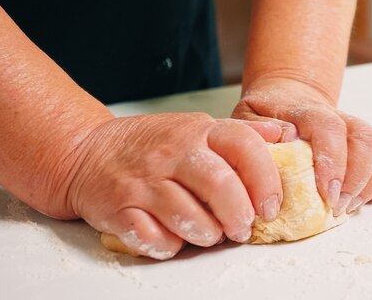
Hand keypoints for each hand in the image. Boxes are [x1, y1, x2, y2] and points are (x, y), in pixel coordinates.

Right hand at [55, 113, 284, 258]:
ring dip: (208, 234)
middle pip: (220, 186)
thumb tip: (284, 134)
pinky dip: (171, 246)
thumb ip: (240, 133)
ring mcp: (144, 182)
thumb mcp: (196, 127)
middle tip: (243, 228)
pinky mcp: (119, 209)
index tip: (270, 205)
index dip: (266, 180)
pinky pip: (154, 239)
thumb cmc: (151, 144)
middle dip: (241, 216)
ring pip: (190, 218)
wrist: (87, 152)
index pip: (244, 146)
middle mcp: (172, 154)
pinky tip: (175, 237)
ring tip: (211, 233)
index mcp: (198, 131)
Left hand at [233, 78, 371, 215]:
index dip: (333, 158)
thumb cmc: (264, 117)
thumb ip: (257, 132)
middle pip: (364, 137)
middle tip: (339, 206)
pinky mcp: (368, 143)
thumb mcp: (247, 119)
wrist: (287, 98)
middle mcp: (337, 117)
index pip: (328, 126)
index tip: (328, 191)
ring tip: (350, 206)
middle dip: (357, 178)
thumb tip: (282, 145)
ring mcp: (355, 129)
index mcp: (305, 111)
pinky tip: (368, 196)